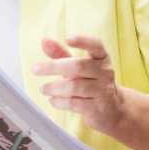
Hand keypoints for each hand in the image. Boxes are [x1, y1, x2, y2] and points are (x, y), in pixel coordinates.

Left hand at [33, 35, 148, 149]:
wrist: (113, 110)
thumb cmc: (91, 83)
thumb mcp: (78, 67)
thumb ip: (61, 54)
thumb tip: (44, 40)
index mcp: (101, 58)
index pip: (96, 45)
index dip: (83, 41)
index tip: (67, 38)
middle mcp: (105, 72)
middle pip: (78, 66)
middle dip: (53, 67)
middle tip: (35, 69)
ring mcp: (103, 91)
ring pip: (75, 87)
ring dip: (54, 87)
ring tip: (43, 89)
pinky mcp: (97, 108)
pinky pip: (75, 103)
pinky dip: (60, 102)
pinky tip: (52, 100)